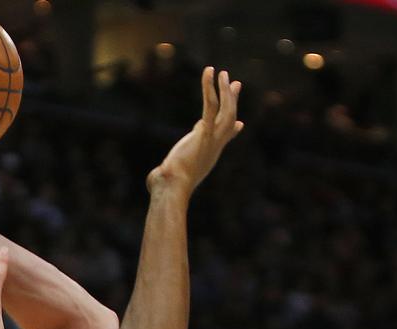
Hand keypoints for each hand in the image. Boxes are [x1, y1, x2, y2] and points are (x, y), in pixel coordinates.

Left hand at [148, 67, 242, 195]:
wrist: (173, 188)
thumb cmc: (167, 186)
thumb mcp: (173, 176)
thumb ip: (169, 170)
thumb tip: (157, 174)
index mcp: (209, 154)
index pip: (225, 140)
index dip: (232, 129)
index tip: (239, 123)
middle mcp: (215, 146)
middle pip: (230, 118)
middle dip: (232, 100)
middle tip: (234, 83)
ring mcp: (213, 138)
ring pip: (226, 109)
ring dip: (224, 89)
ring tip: (221, 72)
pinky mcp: (205, 132)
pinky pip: (211, 105)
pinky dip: (210, 88)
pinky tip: (209, 73)